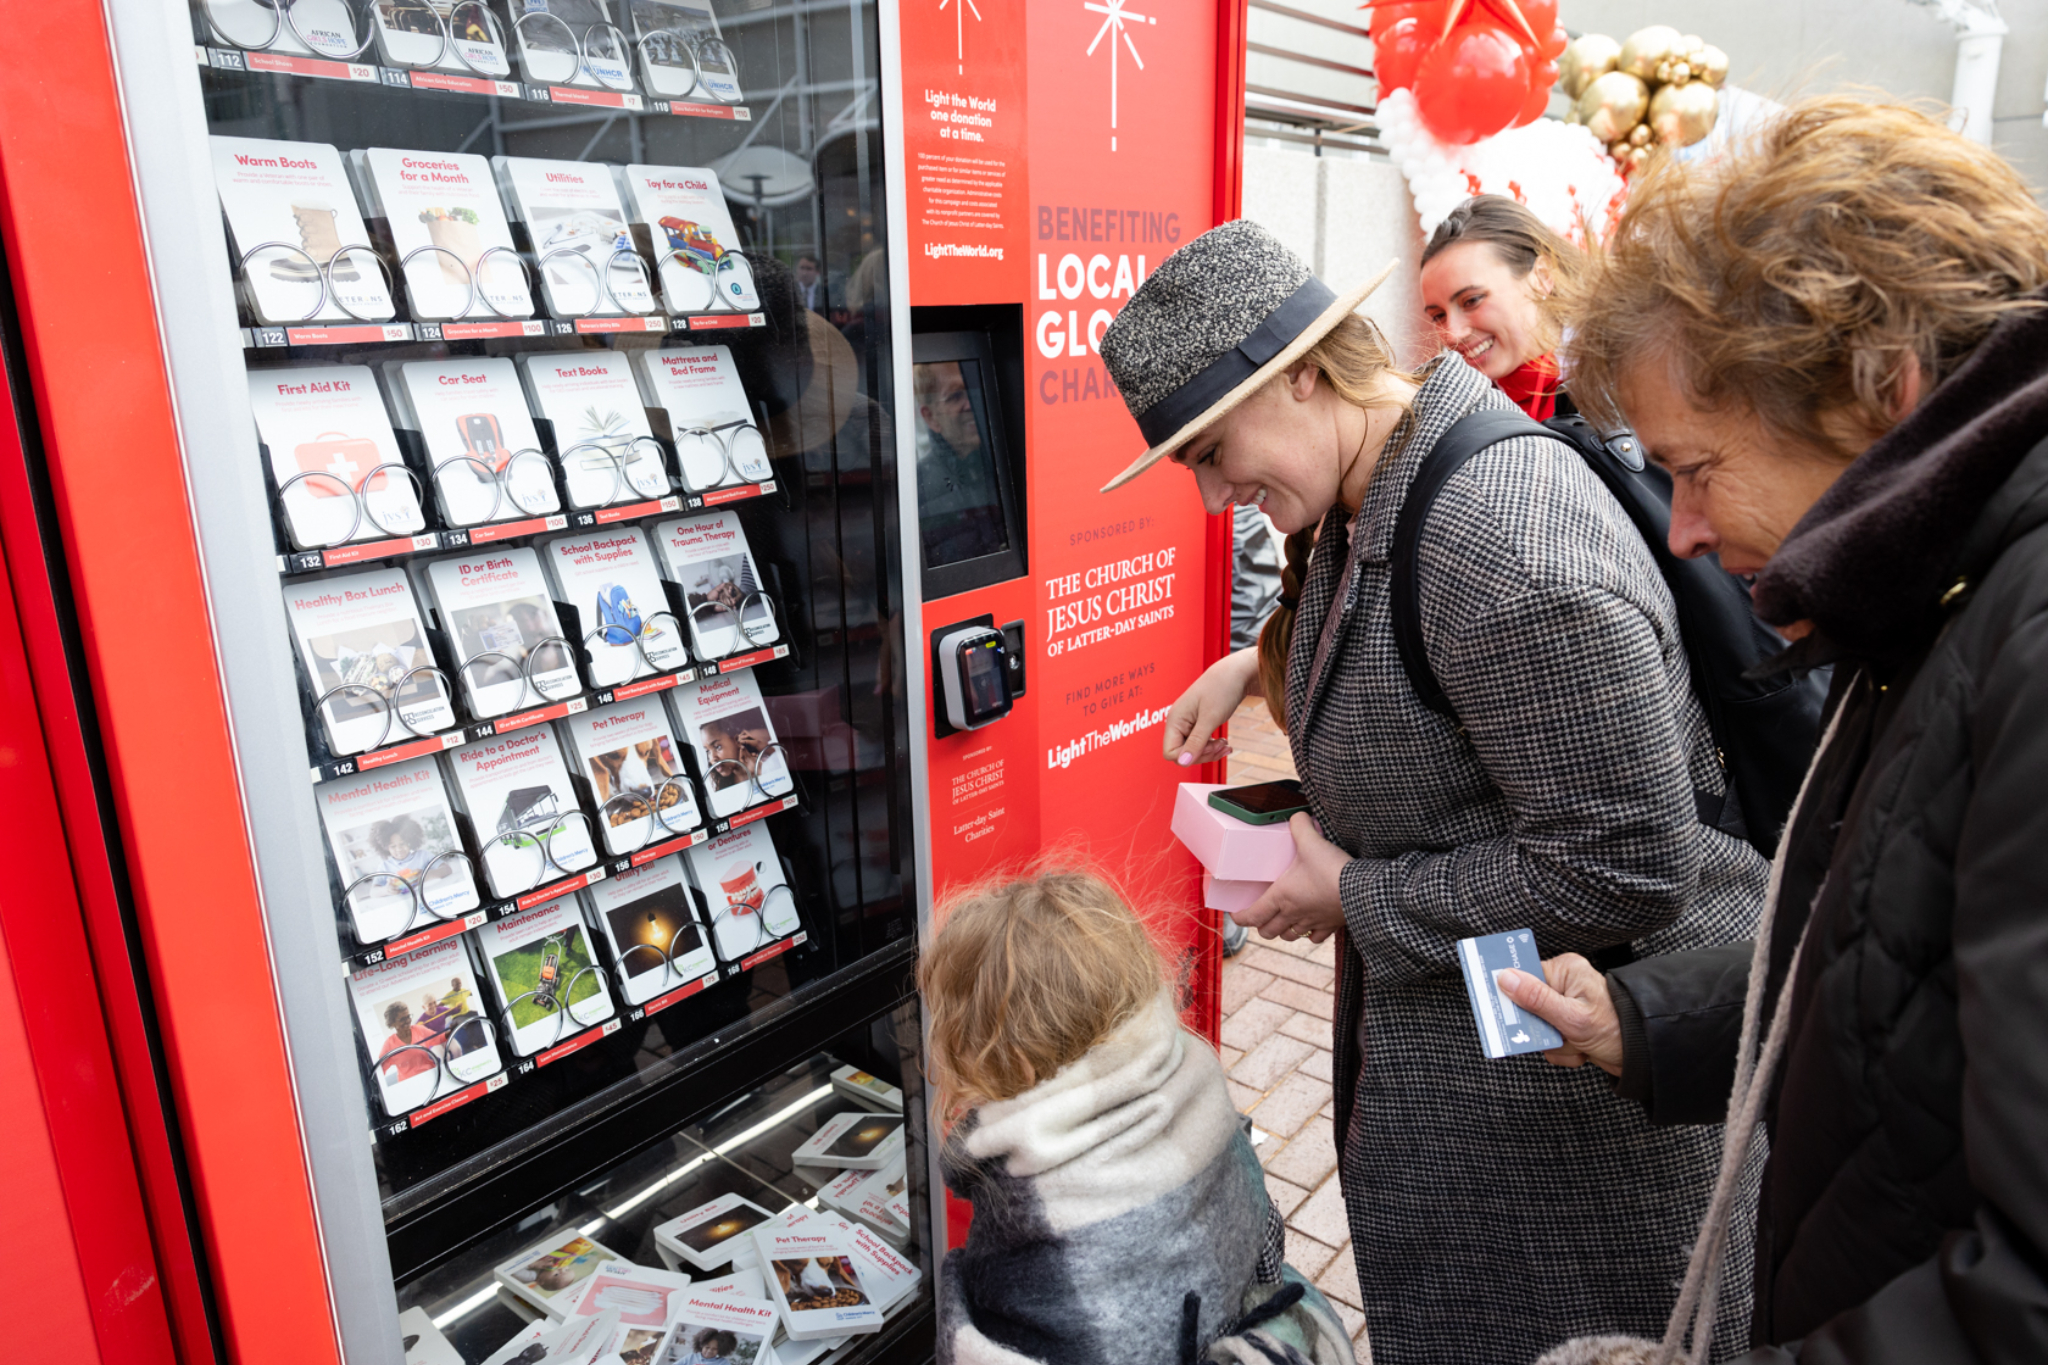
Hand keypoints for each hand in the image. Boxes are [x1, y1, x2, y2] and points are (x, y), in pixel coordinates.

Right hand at [1163, 648, 1259, 765]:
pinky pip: (1200, 743)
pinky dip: (1212, 746)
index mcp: (1175, 719)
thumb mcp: (1210, 718)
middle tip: (1221, 746)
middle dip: (1203, 754)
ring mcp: (1187, 723)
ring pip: (1192, 749)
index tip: (1209, 748)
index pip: (1171, 752)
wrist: (1235, 673)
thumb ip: (1196, 742)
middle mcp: (1178, 722)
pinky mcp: (1197, 723)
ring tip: (1224, 745)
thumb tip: (1183, 762)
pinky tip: (1223, 742)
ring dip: (1209, 751)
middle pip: (1183, 753)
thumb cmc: (1221, 688)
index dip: (1189, 756)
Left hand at [1234, 813, 1347, 943]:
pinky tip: (1311, 925)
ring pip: (1289, 936)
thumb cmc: (1332, 870)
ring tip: (1284, 921)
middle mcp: (1293, 914)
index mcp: (1281, 896)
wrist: (1362, 891)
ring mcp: (1312, 922)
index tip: (1235, 914)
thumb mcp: (1312, 841)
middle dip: (1262, 926)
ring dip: (1283, 931)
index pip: (1252, 915)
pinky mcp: (1331, 926)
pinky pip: (1315, 938)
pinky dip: (1310, 934)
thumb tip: (1297, 815)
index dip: (1240, 917)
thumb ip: (1300, 826)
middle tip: (1261, 916)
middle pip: (1268, 931)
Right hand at [1496, 954, 1623, 1074]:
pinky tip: (1582, 1051)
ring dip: (1556, 1044)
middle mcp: (1565, 985)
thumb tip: (1505, 977)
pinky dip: (1564, 1051)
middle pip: (1528, 1006)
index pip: (1524, 976)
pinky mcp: (1569, 1027)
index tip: (1501, 1007)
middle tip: (1556, 1034)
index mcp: (1565, 971)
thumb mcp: (1571, 1016)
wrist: (1644, 1056)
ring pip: (1539, 1028)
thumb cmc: (1615, 1029)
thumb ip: (1536, 998)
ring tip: (1577, 1044)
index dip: (1513, 995)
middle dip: (1541, 1028)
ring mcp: (1566, 1007)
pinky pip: (1550, 1041)